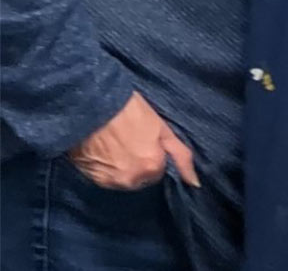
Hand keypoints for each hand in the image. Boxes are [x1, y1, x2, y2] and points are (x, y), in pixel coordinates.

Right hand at [68, 91, 199, 189]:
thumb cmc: (131, 112)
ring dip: (123, 168)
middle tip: (130, 142)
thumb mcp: (163, 129)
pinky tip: (104, 151)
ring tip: (116, 146)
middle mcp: (131, 180)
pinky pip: (105, 178)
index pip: (159, 171)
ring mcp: (109, 181)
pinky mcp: (90, 178)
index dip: (154, 156)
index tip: (146, 142)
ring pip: (123, 179)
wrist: (93, 106)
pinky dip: (106, 168)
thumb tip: (195, 183)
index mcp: (152, 167)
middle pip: (141, 178)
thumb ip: (181, 156)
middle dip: (139, 164)